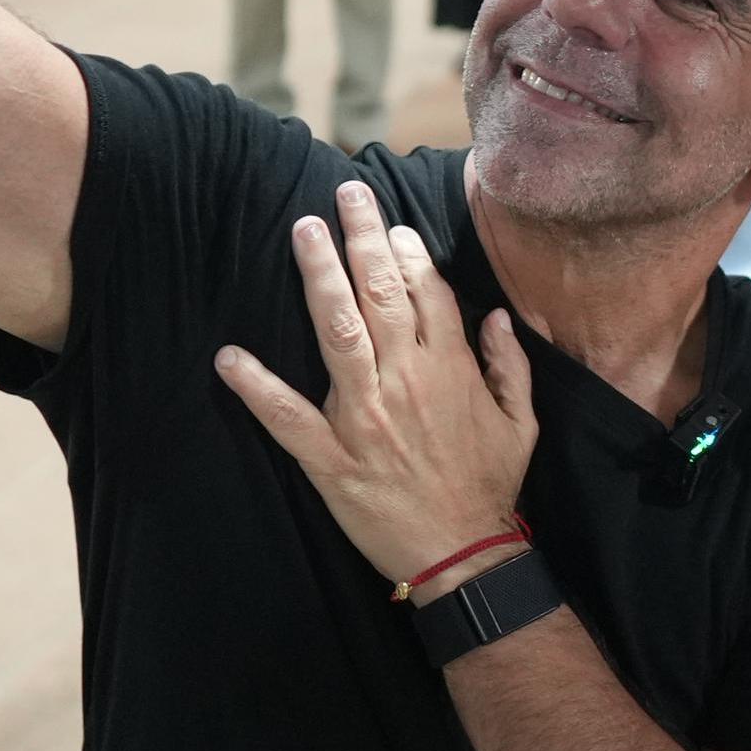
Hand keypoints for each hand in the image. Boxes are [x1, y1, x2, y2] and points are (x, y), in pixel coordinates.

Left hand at [215, 181, 539, 594]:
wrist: (466, 555)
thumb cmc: (491, 486)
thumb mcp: (521, 422)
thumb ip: (509, 364)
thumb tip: (496, 315)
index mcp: (451, 370)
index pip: (427, 292)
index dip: (407, 251)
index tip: (390, 224)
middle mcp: (406, 382)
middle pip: (381, 293)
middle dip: (361, 239)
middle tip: (342, 194)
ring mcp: (365, 418)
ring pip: (338, 333)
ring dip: (318, 278)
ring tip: (302, 232)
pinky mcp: (331, 459)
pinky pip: (288, 418)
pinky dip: (257, 388)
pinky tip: (229, 357)